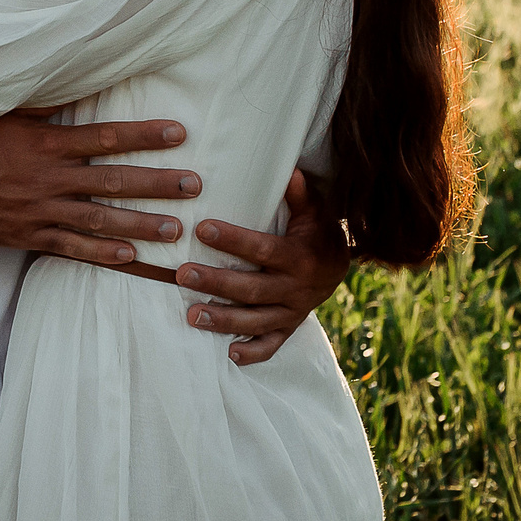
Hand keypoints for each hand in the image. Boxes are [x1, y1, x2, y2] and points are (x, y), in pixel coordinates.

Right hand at [0, 109, 200, 267]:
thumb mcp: (3, 112)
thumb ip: (44, 105)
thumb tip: (79, 88)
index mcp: (44, 142)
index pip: (104, 136)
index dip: (143, 134)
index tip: (178, 133)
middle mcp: (47, 177)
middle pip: (112, 180)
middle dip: (157, 184)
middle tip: (194, 185)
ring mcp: (39, 210)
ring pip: (99, 219)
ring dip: (141, 224)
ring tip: (176, 229)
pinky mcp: (27, 235)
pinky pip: (71, 247)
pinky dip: (102, 252)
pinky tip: (132, 257)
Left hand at [173, 169, 353, 364]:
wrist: (339, 267)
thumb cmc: (316, 232)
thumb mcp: (314, 210)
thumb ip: (299, 192)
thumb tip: (290, 166)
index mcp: (299, 257)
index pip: (263, 249)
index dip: (233, 240)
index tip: (202, 228)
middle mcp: (296, 289)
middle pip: (252, 289)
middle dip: (216, 283)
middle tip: (182, 274)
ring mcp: (292, 312)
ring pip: (256, 321)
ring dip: (224, 320)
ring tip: (191, 316)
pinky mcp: (288, 328)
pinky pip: (271, 346)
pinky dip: (252, 353)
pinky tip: (228, 354)